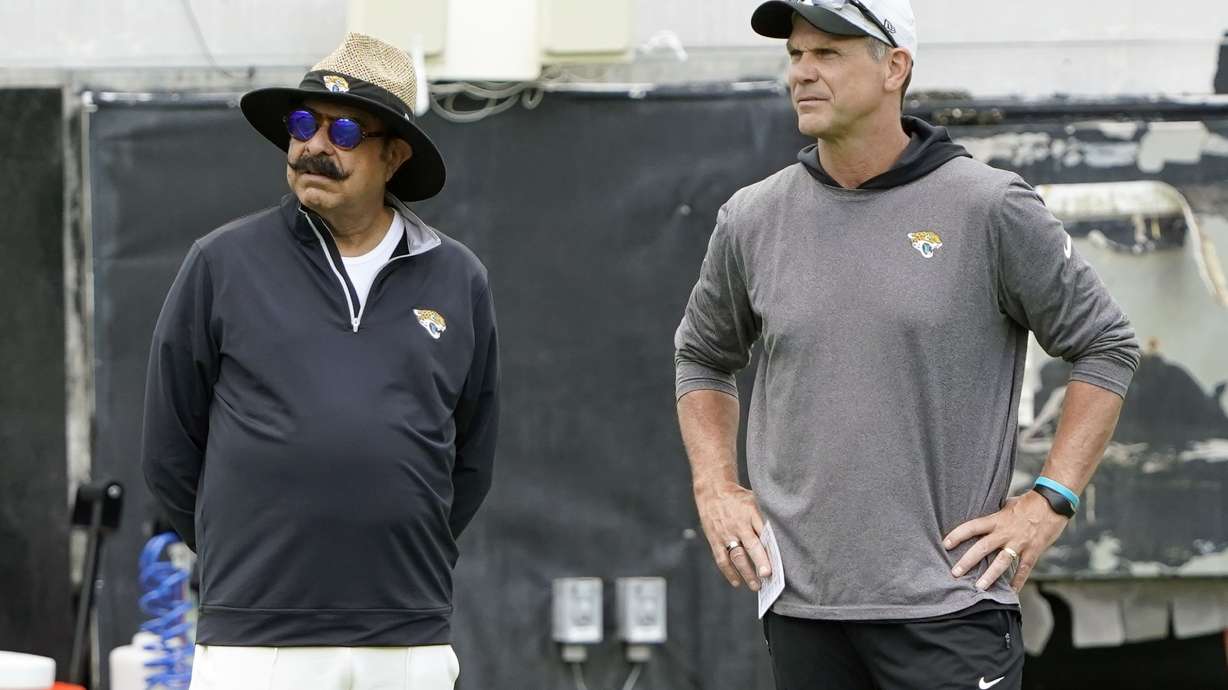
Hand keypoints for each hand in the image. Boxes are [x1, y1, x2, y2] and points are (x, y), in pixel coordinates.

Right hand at [694, 480, 772, 590]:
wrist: (712, 490)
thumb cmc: (738, 498)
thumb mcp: (754, 500)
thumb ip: (765, 517)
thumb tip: (781, 537)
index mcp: (751, 512)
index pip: (764, 531)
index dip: (772, 546)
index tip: (779, 559)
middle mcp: (738, 524)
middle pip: (751, 545)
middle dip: (760, 561)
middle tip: (767, 575)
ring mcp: (726, 533)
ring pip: (737, 555)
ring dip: (746, 572)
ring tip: (756, 586)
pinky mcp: (715, 539)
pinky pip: (722, 558)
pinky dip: (729, 572)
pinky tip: (737, 582)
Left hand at [943, 491, 1068, 590]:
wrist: (1053, 503)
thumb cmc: (1028, 502)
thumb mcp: (1006, 505)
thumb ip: (994, 515)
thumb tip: (980, 522)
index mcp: (997, 519)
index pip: (972, 527)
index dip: (958, 535)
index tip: (946, 544)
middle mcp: (1006, 532)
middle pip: (982, 547)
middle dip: (968, 561)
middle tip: (955, 573)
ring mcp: (1020, 543)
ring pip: (1002, 562)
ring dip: (990, 576)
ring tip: (979, 587)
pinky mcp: (1033, 550)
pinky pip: (1024, 569)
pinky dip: (1018, 581)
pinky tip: (1011, 592)